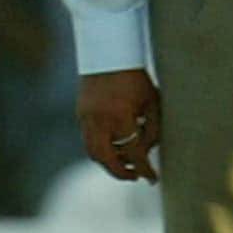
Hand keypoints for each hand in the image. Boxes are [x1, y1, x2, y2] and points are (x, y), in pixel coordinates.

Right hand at [77, 67, 160, 182]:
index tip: (152, 178)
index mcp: (121, 116)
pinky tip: (114, 146)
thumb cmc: (135, 77)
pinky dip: (102, 148)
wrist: (108, 54)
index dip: (144, 168)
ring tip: (125, 164)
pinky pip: (89, 140)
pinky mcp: (80, 114)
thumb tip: (147, 151)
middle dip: (121, 171)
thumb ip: (152, 128)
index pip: (134, 152)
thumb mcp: (151, 102)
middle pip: (107, 159)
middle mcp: (100, 121)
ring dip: (109, 162)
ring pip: (94, 152)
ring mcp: (86, 118)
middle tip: (135, 176)